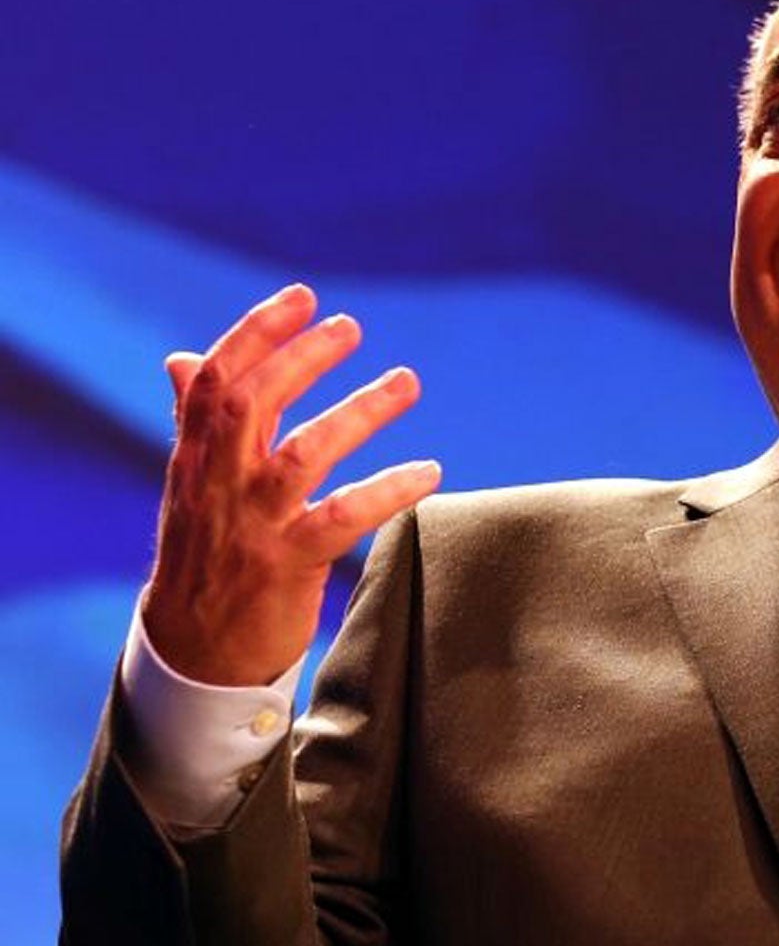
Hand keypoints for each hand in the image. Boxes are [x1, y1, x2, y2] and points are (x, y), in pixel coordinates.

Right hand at [139, 284, 440, 686]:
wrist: (195, 649)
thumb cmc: (205, 554)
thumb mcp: (193, 485)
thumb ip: (197, 421)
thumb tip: (183, 358)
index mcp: (195, 458)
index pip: (216, 381)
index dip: (256, 333)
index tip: (302, 296)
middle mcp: (218, 484)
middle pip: (252, 405)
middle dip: (302, 359)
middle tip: (351, 327)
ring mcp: (252, 525)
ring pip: (302, 456)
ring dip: (358, 412)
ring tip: (406, 381)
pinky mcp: (286, 565)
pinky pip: (342, 519)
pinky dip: (387, 490)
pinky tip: (428, 470)